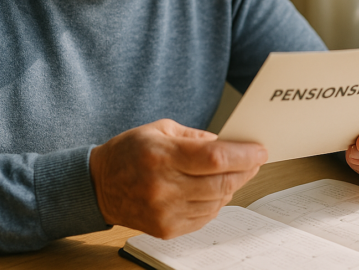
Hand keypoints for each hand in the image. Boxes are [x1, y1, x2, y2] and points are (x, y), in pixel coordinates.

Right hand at [89, 119, 267, 238]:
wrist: (99, 185)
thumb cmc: (129, 152)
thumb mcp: (160, 129)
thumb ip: (196, 137)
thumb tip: (228, 144)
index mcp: (162, 155)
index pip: (214, 157)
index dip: (243, 155)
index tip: (259, 151)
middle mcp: (163, 186)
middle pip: (221, 183)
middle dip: (245, 171)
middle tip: (253, 161)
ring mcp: (165, 212)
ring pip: (217, 202)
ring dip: (231, 187)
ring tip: (231, 174)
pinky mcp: (166, 229)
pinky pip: (205, 217)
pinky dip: (215, 203)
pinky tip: (211, 191)